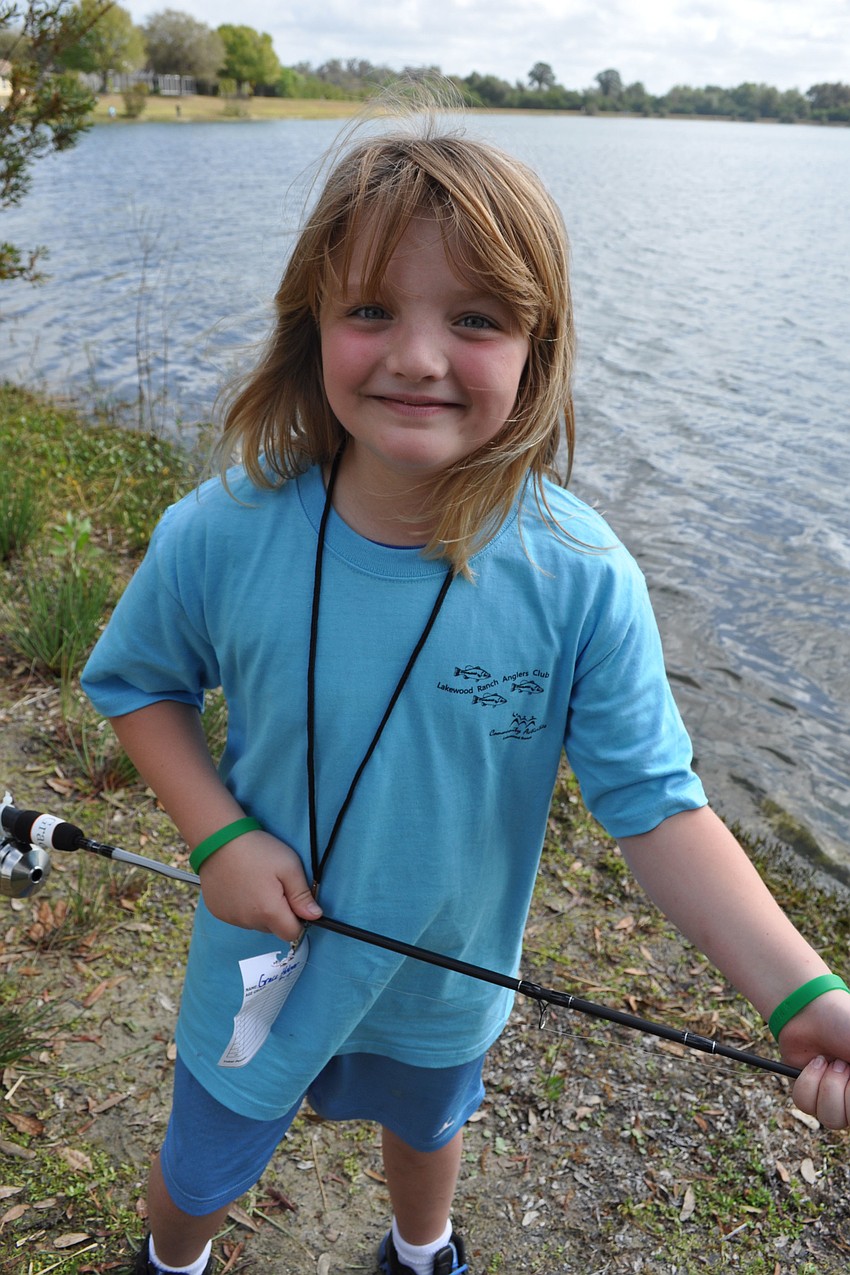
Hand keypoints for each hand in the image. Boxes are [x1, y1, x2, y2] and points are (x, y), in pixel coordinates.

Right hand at [197, 829, 321, 942]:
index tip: (295, 901)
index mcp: (269, 912)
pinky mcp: (219, 912)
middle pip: (274, 929)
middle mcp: (249, 921)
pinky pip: (239, 917)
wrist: (218, 840)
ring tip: (256, 882)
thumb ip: (302, 895)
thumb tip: (315, 916)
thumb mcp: (289, 866)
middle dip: (279, 913)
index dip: (299, 921)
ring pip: (256, 923)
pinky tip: (241, 885)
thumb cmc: (257, 850)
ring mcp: (232, 918)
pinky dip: (244, 907)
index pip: (292, 934)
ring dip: (261, 911)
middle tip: (275, 885)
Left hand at [779, 991, 849, 1128]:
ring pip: (828, 1118)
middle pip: (845, 1121)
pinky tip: (816, 1061)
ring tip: (829, 1062)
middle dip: (840, 1088)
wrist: (812, 1010)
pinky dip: (808, 1079)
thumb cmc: (847, 1025)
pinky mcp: (807, 1091)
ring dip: (826, 1085)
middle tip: (842, 1063)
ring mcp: (831, 1097)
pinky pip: (805, 1103)